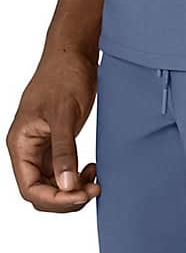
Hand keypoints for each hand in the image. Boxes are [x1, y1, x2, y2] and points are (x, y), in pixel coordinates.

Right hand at [7, 49, 99, 211]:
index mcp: (21, 144)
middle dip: (67, 196)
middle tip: (94, 189)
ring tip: (96, 180)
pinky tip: (93, 169)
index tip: (81, 196)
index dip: (55, 198)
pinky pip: (64, 169)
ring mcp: (44, 146)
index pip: (30, 188)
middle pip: (42, 191)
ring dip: (73, 188)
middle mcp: (29, 149)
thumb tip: (66, 186)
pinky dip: (77, 174)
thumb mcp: (64, 114)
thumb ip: (65, 151)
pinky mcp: (60, 139)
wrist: (75, 53)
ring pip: (54, 182)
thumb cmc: (64, 76)